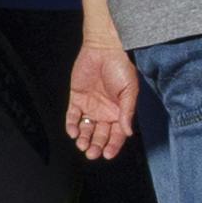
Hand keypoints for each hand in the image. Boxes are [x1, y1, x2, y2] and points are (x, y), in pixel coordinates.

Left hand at [67, 36, 137, 161]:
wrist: (104, 48)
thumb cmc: (121, 66)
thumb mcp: (130, 90)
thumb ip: (127, 112)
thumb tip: (128, 132)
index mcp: (119, 111)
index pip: (116, 134)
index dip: (113, 146)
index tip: (107, 154)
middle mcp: (105, 111)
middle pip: (100, 134)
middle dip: (96, 145)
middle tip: (91, 153)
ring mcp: (90, 105)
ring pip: (86, 128)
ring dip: (84, 138)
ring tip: (82, 144)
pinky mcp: (77, 97)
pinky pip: (73, 115)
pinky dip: (72, 125)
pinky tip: (73, 132)